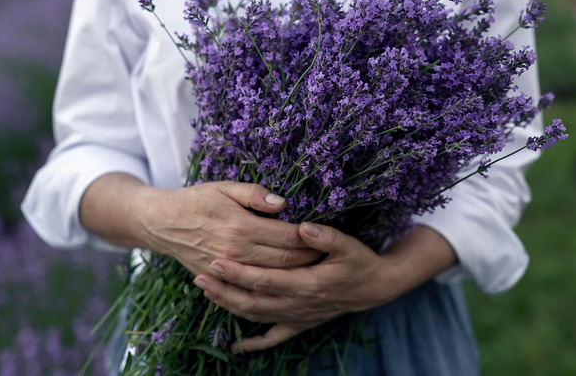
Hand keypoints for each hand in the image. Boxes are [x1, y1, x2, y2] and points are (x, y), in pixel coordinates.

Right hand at [138, 181, 321, 274]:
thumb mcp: (225, 187)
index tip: (326, 238)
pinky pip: (250, 290)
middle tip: (329, 258)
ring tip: (315, 272)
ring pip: (271, 278)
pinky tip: (286, 287)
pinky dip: (271, 290)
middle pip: (284, 261)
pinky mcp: (219, 280)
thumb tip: (283, 203)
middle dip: (309, 260)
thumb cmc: (197, 200)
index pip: (287, 237)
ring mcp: (227, 269)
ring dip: (294, 276)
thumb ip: (255, 194)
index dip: (310, 239)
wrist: (162, 223)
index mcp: (242, 226)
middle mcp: (236, 251)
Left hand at [193, 222, 398, 352]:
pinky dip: (253, 344)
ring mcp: (298, 317)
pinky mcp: (301, 324)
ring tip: (207, 293)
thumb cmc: (360, 261)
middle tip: (199, 276)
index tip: (216, 262)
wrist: (376, 287)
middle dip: (224, 290)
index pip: (264, 280)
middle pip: (253, 301)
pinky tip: (234, 347)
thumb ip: (325, 236)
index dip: (238, 273)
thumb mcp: (348, 245)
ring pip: (257, 316)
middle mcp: (298, 304)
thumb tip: (302, 227)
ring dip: (230, 306)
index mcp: (307, 283)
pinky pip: (273, 338)